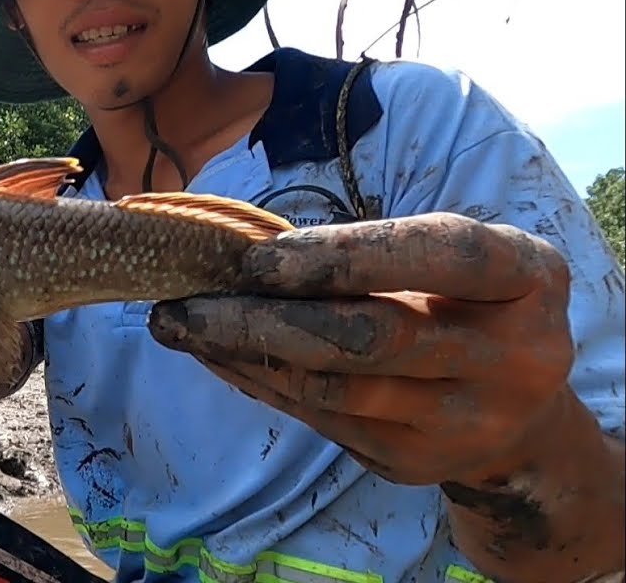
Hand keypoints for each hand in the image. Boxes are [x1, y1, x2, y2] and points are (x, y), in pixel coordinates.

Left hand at [147, 212, 576, 487]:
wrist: (515, 414)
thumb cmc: (461, 304)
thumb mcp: (448, 260)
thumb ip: (370, 251)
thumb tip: (242, 247)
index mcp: (528, 279)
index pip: (440, 254)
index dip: (347, 253)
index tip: (259, 257)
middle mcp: (511, 356)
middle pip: (372, 337)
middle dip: (264, 317)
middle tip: (186, 299)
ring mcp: (464, 421)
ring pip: (334, 388)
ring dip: (243, 355)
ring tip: (180, 325)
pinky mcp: (414, 462)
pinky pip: (318, 419)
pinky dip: (258, 382)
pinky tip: (215, 355)